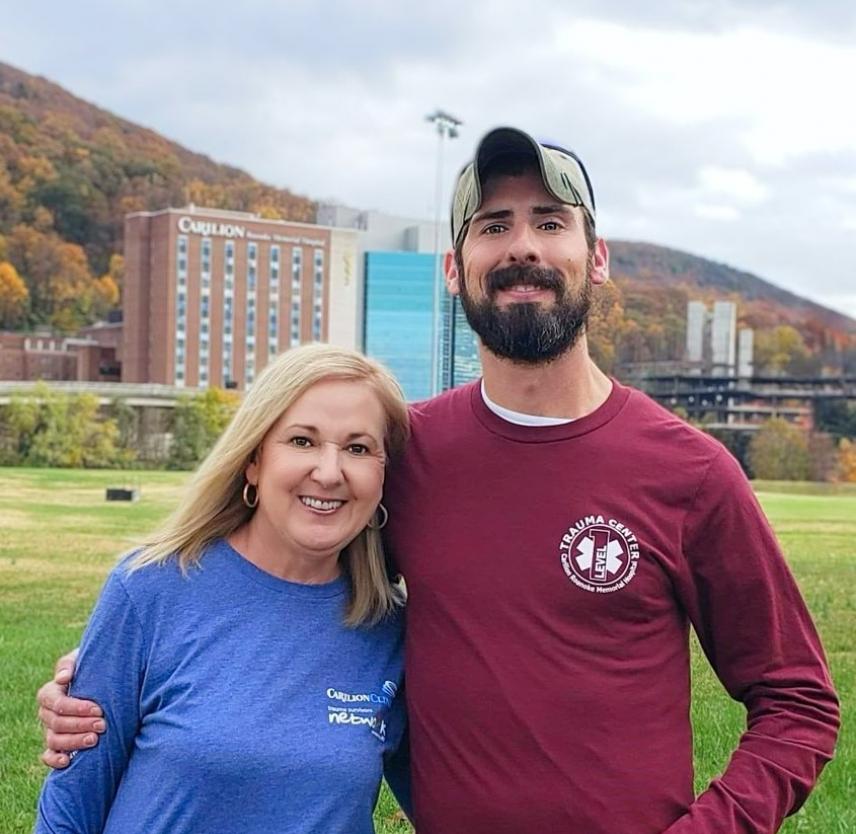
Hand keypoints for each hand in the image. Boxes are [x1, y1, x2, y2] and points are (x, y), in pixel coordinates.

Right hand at [36, 648, 104, 767]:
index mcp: (50, 692)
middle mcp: (47, 713)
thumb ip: (70, 665)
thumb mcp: (81, 659)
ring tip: (95, 740)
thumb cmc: (91, 667)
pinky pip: (48, 756)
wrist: (103, 679)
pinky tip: (68, 761)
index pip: (56, 702)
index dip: (76, 708)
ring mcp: (51, 729)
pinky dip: (55, 760)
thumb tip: (62, 678)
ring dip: (74, 742)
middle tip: (103, 725)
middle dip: (80, 725)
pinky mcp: (57, 743)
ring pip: (54, 740)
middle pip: (57, 723)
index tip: (98, 709)